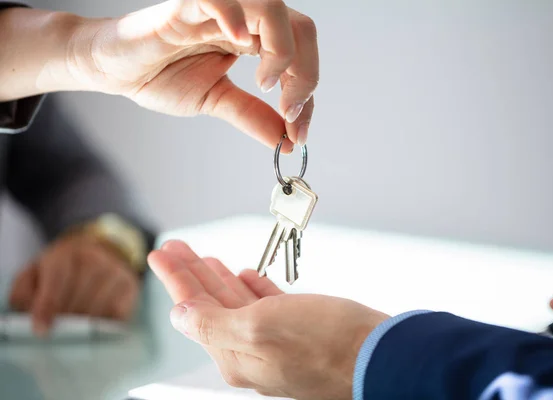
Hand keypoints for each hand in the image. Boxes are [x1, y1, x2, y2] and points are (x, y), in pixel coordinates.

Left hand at [9, 231, 139, 336]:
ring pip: (98, 310)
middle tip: (60, 330)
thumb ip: (24, 293)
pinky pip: (117, 315)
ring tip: (76, 328)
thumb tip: (34, 317)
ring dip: (84, 327)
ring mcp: (116, 272)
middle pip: (77, 302)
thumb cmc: (62, 270)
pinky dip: (104, 325)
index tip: (42, 329)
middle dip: (66, 321)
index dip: (47, 309)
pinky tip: (95, 323)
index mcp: (66, 254)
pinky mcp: (130, 287)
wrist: (100, 251)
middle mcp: (95, 259)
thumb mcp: (35, 273)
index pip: (56, 285)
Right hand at [67, 0, 317, 148]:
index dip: (308, 91)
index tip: (298, 131)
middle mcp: (241, 20)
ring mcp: (216, 10)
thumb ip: (252, 115)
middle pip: (300, 27)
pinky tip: (239, 43)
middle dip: (305, 74)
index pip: (300, 54)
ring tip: (264, 83)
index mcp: (252, 40)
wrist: (115, 69)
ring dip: (281, 49)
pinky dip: (235, 16)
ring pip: (270, 6)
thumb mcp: (215, 101)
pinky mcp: (184, 6)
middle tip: (288, 109)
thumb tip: (286, 142)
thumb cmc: (159, 75)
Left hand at [148, 240, 387, 399]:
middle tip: (176, 246)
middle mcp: (253, 350)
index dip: (175, 278)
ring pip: (238, 304)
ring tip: (203, 257)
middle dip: (191, 273)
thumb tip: (180, 317)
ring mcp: (278, 341)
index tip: (160, 252)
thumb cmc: (325, 343)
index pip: (194, 310)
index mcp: (236, 353)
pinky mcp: (302, 331)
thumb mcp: (259, 329)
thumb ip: (213, 323)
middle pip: (212, 305)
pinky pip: (266, 306)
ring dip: (219, 278)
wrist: (380, 357)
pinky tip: (244, 274)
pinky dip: (252, 288)